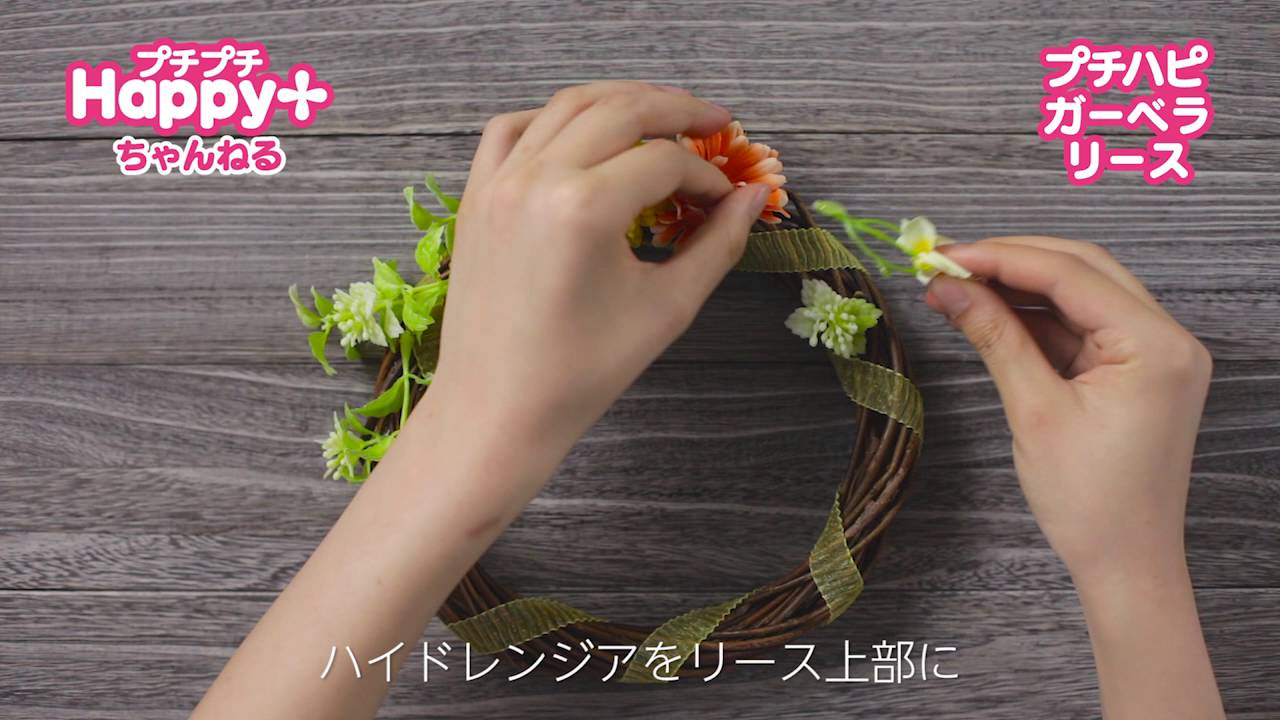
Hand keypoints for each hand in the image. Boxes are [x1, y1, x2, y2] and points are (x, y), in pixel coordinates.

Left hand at [433, 81, 768, 451]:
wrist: (497, 410)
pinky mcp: (476, 195)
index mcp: (583, 208)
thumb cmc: (583, 373)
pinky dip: (553, 118)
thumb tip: (752, 198)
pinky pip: (512, 128)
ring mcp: (497, 182)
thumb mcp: (666, 308)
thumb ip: (716, 244)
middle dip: (677, 111)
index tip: (726, 199)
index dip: (707, 176)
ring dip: (620, 100)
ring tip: (661, 114)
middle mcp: (536, 179)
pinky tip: (584, 134)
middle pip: (621, 110)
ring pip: (567, 105)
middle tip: (716, 122)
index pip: (665, 162)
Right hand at [925, 237, 1210, 580]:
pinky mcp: (1132, 370)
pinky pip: (1078, 326)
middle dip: (1009, 261)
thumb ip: (995, 337)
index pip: (1070, 274)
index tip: (943, 254)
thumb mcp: (1034, 411)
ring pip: (1077, 293)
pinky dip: (1033, 318)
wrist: (1125, 564)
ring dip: (1016, 287)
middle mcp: (1165, 337)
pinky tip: (987, 314)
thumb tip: (948, 287)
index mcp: (1155, 345)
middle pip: (1080, 269)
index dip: (1000, 257)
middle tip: (944, 262)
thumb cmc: (1090, 502)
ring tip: (954, 287)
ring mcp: (1152, 353)